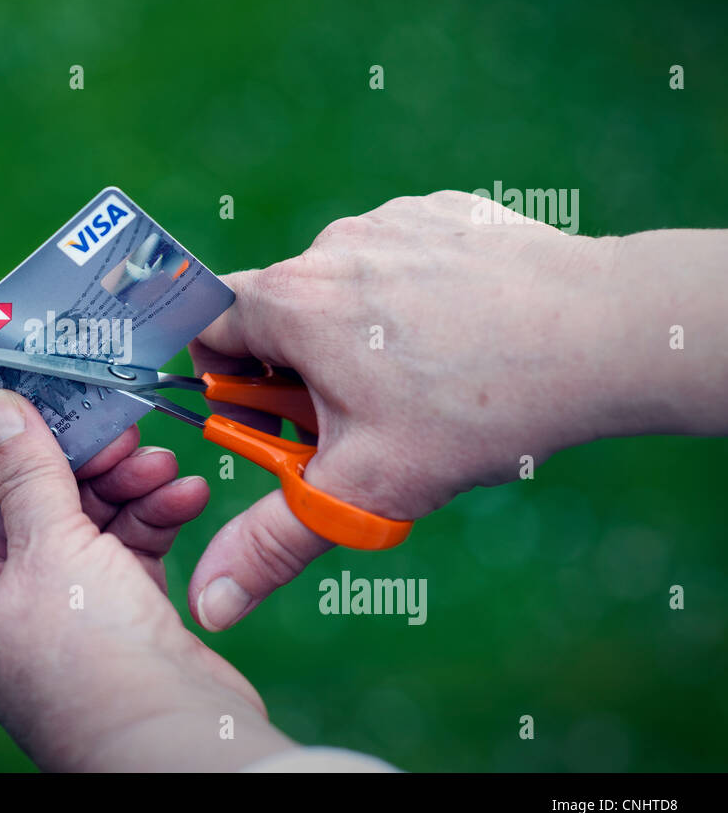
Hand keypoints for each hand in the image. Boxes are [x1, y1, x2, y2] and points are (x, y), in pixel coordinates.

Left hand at [0, 385, 296, 769]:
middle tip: (103, 413)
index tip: (3, 375)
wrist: (179, 746)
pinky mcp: (114, 599)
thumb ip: (24, 467)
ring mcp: (56, 594)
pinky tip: (185, 493)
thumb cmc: (92, 664)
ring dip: (117, 474)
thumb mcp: (49, 549)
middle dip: (60, 444)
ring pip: (74, 503)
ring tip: (155, 459)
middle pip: (10, 484)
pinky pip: (122, 534)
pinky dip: (151, 510)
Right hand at [187, 190, 618, 629]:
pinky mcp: (441, 210)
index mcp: (291, 302)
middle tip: (355, 424)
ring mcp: (390, 220)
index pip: (208, 324)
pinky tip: (458, 340)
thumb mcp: (365, 488)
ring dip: (354, 335)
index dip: (225, 380)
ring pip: (340, 288)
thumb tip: (212, 602)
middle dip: (299, 371)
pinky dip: (407, 299)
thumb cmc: (477, 408)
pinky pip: (396, 259)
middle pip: (278, 312)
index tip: (270, 419)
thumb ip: (277, 542)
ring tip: (420, 386)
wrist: (605, 334)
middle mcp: (330, 246)